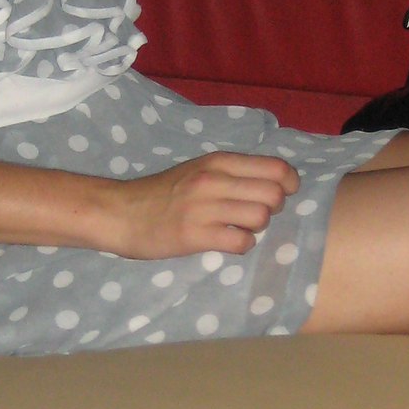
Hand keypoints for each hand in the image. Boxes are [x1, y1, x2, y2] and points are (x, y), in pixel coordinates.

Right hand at [100, 152, 298, 259]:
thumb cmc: (162, 193)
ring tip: (239, 228)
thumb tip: (274, 183)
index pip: (275, 167)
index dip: (288, 183)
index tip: (280, 193)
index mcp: (218, 162)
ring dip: (256, 228)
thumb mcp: (198, 170)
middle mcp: (214, 181)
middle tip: (254, 214)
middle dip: (273, 208)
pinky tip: (227, 242)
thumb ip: (232, 173)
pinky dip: (241, 245)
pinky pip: (241, 242)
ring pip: (261, 218)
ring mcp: (205, 208)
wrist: (120, 213)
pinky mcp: (195, 235)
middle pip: (274, 194)